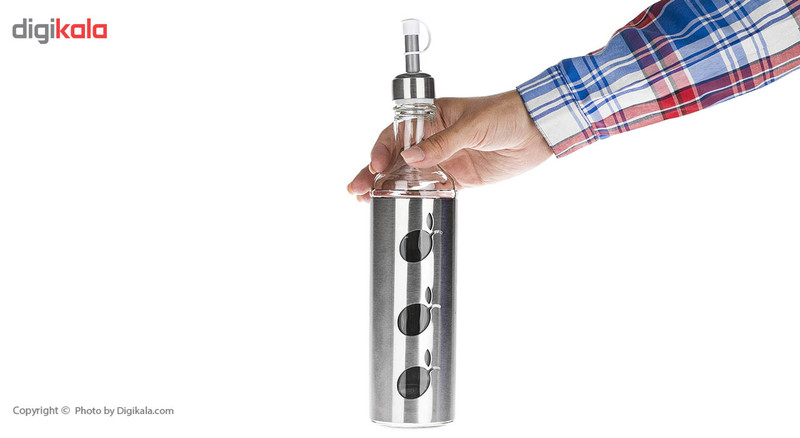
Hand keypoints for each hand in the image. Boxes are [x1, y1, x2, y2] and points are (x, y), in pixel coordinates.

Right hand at [348, 90, 552, 200]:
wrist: (537, 131)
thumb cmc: (507, 114)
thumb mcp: (473, 126)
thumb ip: (442, 144)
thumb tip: (411, 157)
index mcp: (431, 116)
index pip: (397, 132)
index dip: (382, 148)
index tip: (375, 165)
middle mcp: (433, 138)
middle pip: (396, 156)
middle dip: (374, 172)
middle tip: (357, 188)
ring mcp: (443, 159)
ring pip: (408, 175)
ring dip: (388, 187)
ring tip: (367, 200)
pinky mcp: (457, 178)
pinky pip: (430, 189)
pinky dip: (413, 197)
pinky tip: (397, 204)